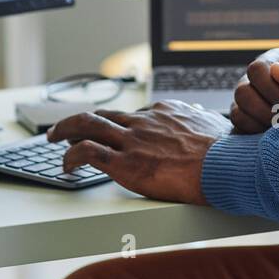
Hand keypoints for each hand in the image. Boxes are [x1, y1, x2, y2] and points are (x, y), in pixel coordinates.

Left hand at [47, 100, 230, 204]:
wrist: (224, 165)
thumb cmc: (225, 152)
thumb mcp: (216, 127)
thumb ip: (205, 125)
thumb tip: (214, 124)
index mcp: (165, 112)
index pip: (134, 114)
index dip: (118, 124)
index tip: (113, 131)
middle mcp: (144, 121)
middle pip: (103, 115)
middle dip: (79, 120)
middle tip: (64, 128)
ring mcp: (132, 140)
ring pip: (86, 125)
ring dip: (64, 130)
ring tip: (53, 138)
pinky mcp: (124, 162)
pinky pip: (87, 153)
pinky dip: (70, 156)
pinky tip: (65, 166)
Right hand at [229, 47, 278, 133]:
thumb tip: (278, 71)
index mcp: (277, 61)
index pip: (258, 69)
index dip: (272, 90)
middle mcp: (259, 80)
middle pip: (243, 92)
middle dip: (267, 110)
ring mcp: (251, 103)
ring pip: (238, 112)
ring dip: (264, 124)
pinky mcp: (250, 124)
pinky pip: (240, 130)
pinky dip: (256, 136)